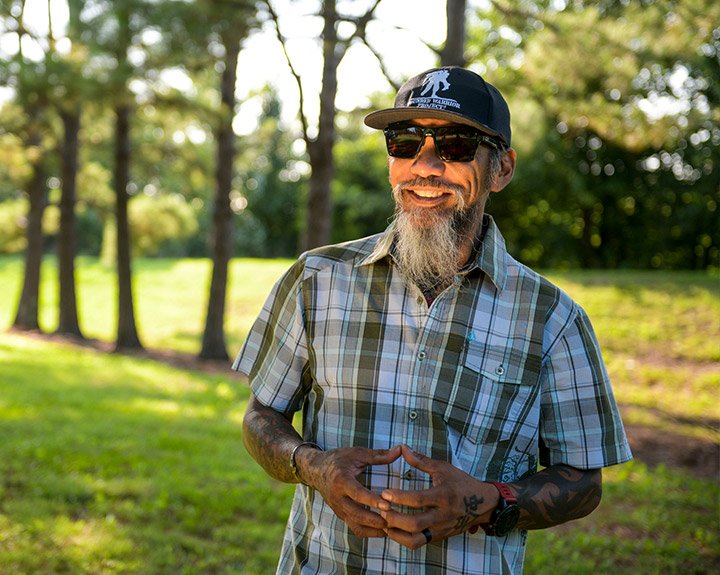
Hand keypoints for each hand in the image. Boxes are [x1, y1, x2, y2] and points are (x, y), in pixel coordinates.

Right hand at [297, 444, 401, 537]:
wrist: (315, 470)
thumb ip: (378, 455)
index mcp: (341, 480)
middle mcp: (338, 497)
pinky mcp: (341, 515)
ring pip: (355, 525)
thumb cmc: (338, 459)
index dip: (372, 501)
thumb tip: (399, 450)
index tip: (388, 506)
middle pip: (356, 514)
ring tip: (392, 528)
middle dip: (375, 520)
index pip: (357, 494)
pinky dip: (369, 531)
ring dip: (374, 530)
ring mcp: (338, 509)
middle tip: (394, 521)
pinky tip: (384, 530)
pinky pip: (355, 528)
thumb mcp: (356, 453)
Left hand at [377, 445, 498, 548]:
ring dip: (396, 534)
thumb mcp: (443, 468)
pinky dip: (403, 539)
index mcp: (444, 495)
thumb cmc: (461, 483)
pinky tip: (393, 530)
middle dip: (394, 519)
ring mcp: (441, 528)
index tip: (384, 493)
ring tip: (384, 523)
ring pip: (416, 539)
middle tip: (381, 510)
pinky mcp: (439, 536)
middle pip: (415, 524)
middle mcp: (443, 515)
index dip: (399, 497)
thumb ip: (421, 460)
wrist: (484, 504)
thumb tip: (402, 448)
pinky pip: (419, 543)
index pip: (418, 499)